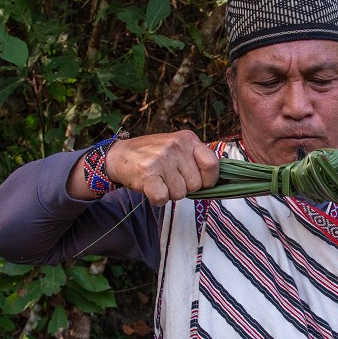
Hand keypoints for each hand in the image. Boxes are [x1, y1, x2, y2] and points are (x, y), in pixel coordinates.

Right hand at [73, 130, 219, 204]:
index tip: (199, 182)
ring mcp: (162, 158)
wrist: (120, 155)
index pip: (212, 165)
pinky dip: (156, 199)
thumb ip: (196, 161)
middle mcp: (176, 146)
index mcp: (188, 139)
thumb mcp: (178, 149)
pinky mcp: (148, 173)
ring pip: (180, 194)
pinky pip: (162, 198)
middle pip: (195, 185)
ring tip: (158, 180)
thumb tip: (216, 182)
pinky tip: (151, 187)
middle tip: (169, 178)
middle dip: (184, 188)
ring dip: (169, 193)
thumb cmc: (154, 157)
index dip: (208, 180)